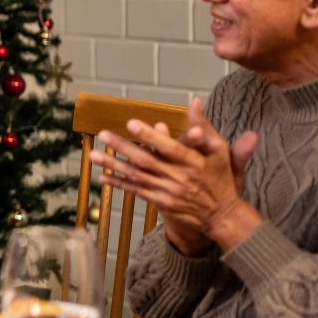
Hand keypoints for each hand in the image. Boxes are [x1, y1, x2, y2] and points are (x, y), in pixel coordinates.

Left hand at [89, 97, 260, 250]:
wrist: (223, 215)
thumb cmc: (220, 178)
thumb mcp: (219, 150)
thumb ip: (205, 126)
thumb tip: (195, 101)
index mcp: (194, 162)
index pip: (170, 148)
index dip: (151, 136)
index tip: (131, 123)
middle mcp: (180, 178)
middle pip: (147, 161)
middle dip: (123, 147)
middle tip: (103, 134)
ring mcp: (168, 192)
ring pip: (137, 176)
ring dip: (114, 165)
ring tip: (94, 155)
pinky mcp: (161, 202)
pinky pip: (137, 191)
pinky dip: (120, 184)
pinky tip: (103, 176)